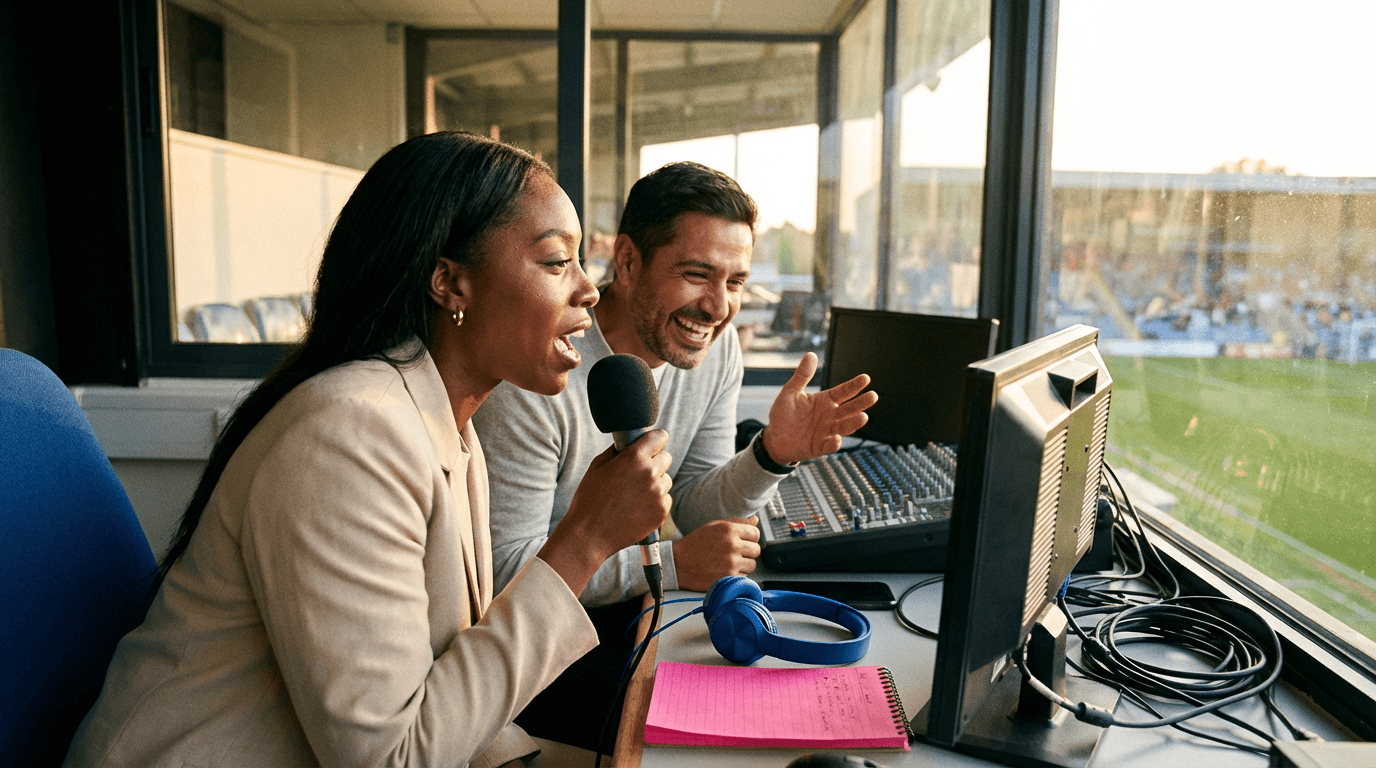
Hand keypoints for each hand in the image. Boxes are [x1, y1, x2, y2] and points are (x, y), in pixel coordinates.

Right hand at [539, 431, 672, 595]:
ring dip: (655, 484)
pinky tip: (637, 508)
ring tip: (634, 495)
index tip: (651, 446)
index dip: (654, 440)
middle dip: (655, 462)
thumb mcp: (597, 467)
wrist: (589, 535)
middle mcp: (650, 473)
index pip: (660, 437)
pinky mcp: (661, 513)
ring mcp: (658, 494)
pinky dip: (655, 502)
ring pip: (666, 480)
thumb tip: (627, 444)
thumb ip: (616, 451)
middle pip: (666, 458)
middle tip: (638, 473)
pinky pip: (665, 500)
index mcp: (634, 458)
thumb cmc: (589, 499)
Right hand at [672, 516, 761, 591]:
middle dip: (748, 552)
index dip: (750, 538)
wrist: (678, 564)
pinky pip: (745, 576)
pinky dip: (737, 575)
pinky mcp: (729, 578)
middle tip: (734, 553)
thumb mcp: (714, 526)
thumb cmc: (696, 543)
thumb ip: (736, 522)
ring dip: (744, 564)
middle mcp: (732, 545)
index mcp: (729, 529)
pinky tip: (724, 570)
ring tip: (728, 562)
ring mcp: (731, 563)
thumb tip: (756, 521)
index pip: (755, 533)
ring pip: (752, 564)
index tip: (742, 541)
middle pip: (756, 550)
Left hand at [763, 352, 877, 463]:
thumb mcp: (790, 392)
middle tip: (873, 396)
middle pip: (849, 409)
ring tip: (863, 417)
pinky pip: (829, 446)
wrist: (773, 438)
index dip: (854, 385)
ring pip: (844, 427)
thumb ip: (802, 376)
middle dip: (861, 403)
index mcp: (825, 401)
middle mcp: (830, 416)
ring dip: (854, 423)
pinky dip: (834, 443)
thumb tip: (811, 355)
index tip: (866, 378)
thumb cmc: (783, 414)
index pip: (843, 392)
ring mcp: (826, 432)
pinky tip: (837, 439)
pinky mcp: (819, 447)